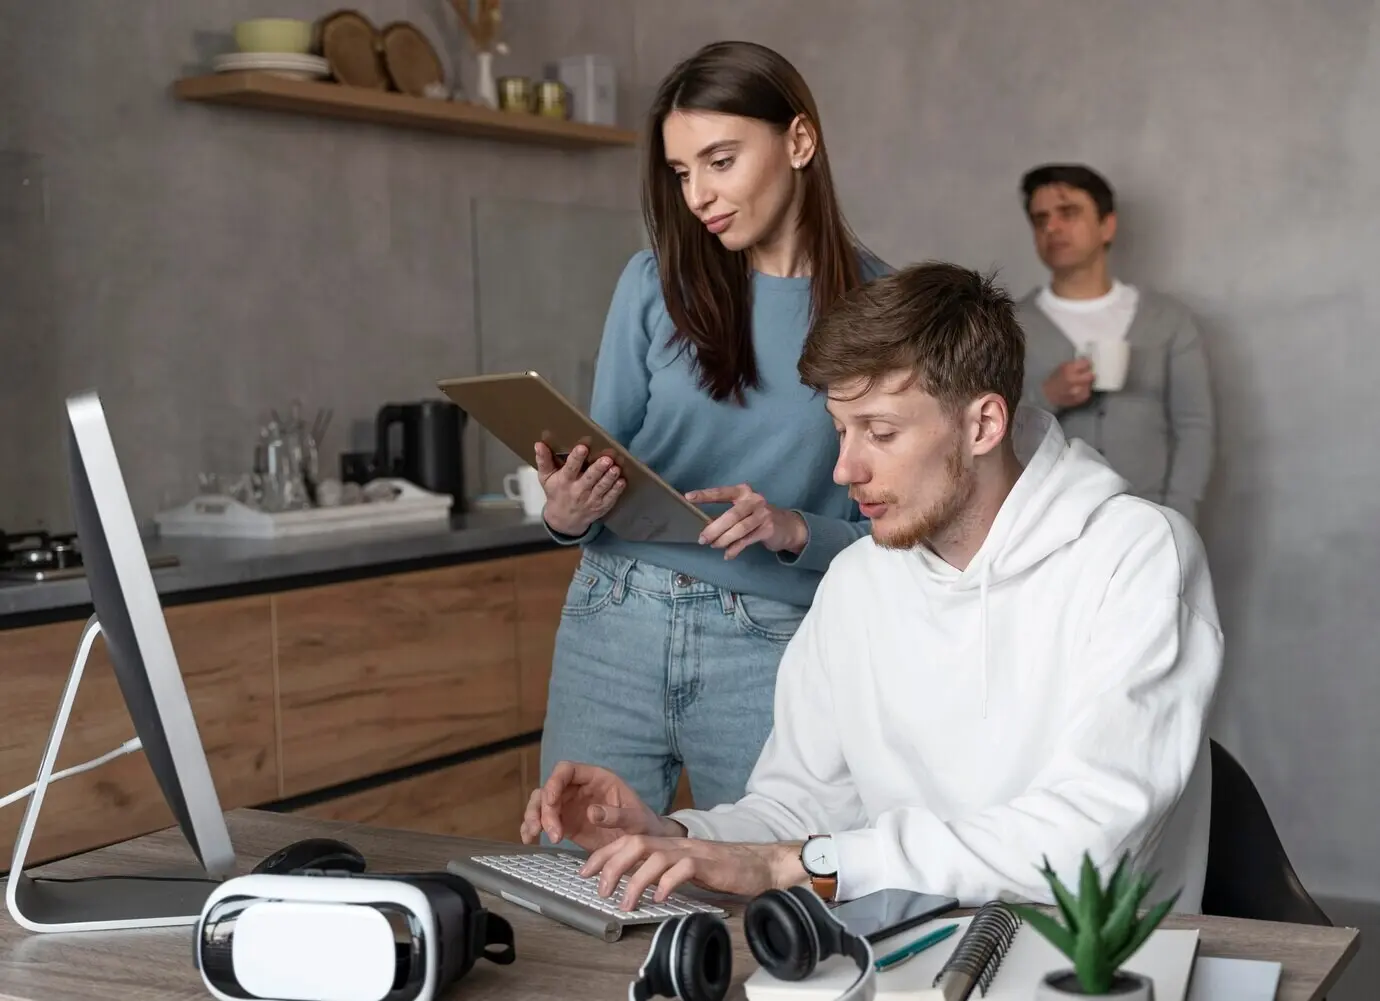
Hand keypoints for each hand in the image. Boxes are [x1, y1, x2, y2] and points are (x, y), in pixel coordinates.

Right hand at [519, 760, 680, 851]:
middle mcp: (579, 789)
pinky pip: (543, 821)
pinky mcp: (566, 823)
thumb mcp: (636, 820)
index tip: (551, 802)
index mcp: (596, 778)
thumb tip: (592, 812)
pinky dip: (532, 828)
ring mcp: (570, 806)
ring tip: (534, 836)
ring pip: (541, 803)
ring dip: (533, 817)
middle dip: (544, 808)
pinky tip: (529, 839)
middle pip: (549, 789)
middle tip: (550, 831)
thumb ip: (617, 815)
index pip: (567, 770)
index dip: (554, 782)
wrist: (644, 845)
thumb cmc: (644, 825)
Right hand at [534, 442, 624, 536]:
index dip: (576, 458)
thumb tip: (539, 444)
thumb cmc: (555, 493)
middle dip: (598, 469)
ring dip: (610, 478)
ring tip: (616, 468)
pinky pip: (610, 498)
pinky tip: (622, 481)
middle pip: (590, 478)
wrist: (564, 520)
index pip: (570, 468)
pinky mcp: (601, 506)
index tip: (583, 447)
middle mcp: (578, 491)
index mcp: (564, 481)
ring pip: (602, 488)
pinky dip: (616, 490)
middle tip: (606, 459)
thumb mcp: (546, 478)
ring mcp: (591, 500)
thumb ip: (543, 460)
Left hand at [578, 835, 805, 910]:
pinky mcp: (708, 863)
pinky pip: (683, 869)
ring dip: (635, 880)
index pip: (627, 840)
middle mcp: (675, 844)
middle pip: (634, 843)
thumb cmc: (722, 869)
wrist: (759, 863)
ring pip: (654, 856)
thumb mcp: (684, 868)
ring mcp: (691, 851)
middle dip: (611, 865)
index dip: (604, 854)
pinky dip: (667, 882)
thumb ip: (662, 871)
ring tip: (626, 902)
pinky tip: (660, 897)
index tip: (585, 872)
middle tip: (600, 889)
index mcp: (667, 844)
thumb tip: (634, 886)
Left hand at [685, 484, 806, 559]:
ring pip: (739, 529)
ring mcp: (763, 514)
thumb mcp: (744, 511)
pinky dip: (735, 549)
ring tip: (714, 545)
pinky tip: (727, 555)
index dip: (705, 495)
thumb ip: (727, 516)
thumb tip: (706, 528)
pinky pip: (747, 540)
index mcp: (743, 492)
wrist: (788, 527)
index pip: (721, 492)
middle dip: (714, 528)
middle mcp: (754, 500)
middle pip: (731, 515)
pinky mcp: (768, 529)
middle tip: (702, 539)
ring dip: (724, 539)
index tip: (688, 497)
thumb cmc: (759, 518)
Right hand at [1043, 358, 1094, 408]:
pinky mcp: (1078, 399)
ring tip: (1079, 383)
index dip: (1086, 364)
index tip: (1086, 365)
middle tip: (1085, 374)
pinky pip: (1087, 393)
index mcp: (1068, 369)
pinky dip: (1084, 391)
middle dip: (1088, 374)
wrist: (1045, 395)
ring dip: (1086, 383)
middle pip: (1091, 375)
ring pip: (1089, 384)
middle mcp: (1073, 380)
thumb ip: (1074, 364)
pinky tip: (1078, 390)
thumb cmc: (1052, 380)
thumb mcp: (1061, 367)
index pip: (1086, 363)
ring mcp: (1076, 391)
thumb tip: (1086, 362)